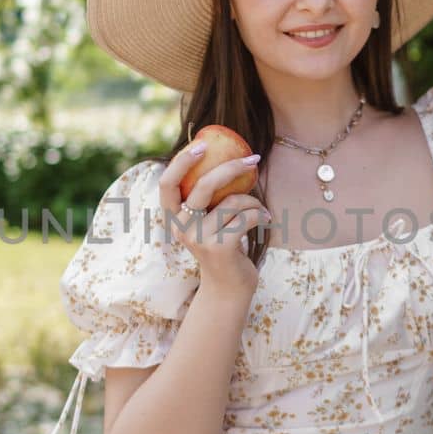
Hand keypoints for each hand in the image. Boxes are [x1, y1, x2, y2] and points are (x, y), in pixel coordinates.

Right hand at [158, 146, 270, 293]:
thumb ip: (207, 198)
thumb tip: (228, 157)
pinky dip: (260, 216)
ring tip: (259, 210)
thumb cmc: (222, 246)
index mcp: (174, 217)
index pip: (167, 183)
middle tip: (253, 159)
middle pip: (204, 185)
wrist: (228, 288)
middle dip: (232, 168)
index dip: (181, 161)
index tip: (202, 145)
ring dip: (253, 202)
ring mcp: (200, 239)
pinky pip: (247, 218)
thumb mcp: (208, 221)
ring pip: (233, 202)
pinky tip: (265, 221)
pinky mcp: (220, 248)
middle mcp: (182, 227)